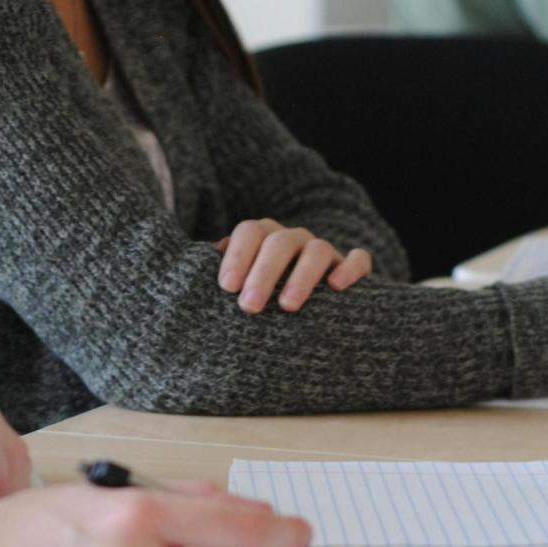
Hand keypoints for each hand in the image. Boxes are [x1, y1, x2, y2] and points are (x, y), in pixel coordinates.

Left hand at [216, 218, 372, 313]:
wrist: (308, 313)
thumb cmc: (261, 300)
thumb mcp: (238, 288)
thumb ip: (220, 280)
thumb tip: (189, 278)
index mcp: (264, 238)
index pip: (249, 233)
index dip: (237, 256)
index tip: (227, 287)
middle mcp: (293, 239)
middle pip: (279, 242)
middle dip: (263, 273)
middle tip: (248, 306)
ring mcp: (324, 251)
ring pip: (316, 250)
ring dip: (301, 276)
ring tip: (287, 306)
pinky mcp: (352, 267)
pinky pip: (358, 259)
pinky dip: (350, 269)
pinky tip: (337, 287)